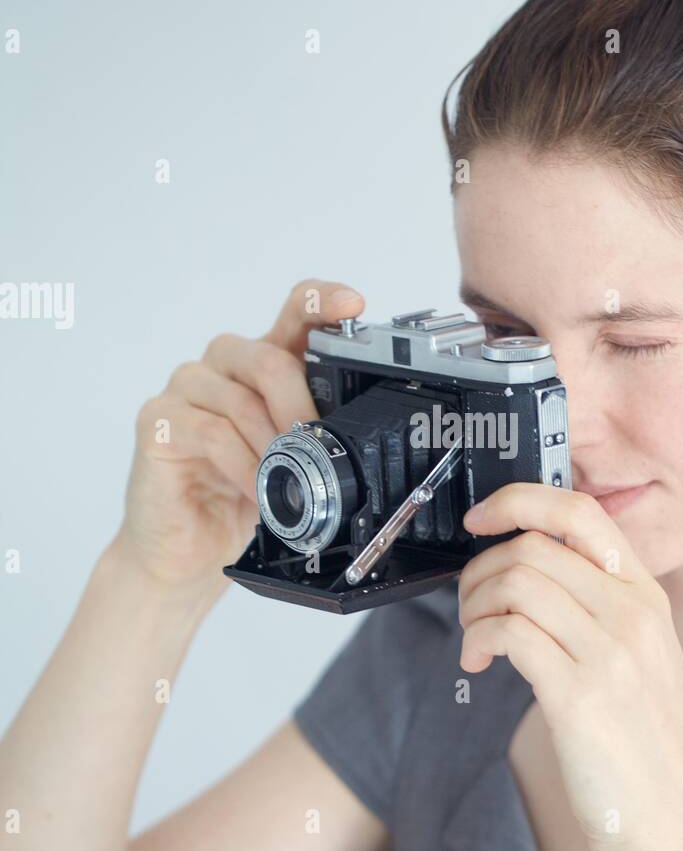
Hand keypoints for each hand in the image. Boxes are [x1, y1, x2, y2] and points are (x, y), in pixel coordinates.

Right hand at [111, 278, 364, 599]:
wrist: (190, 549)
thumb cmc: (241, 498)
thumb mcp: (293, 459)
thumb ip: (315, 429)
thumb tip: (358, 425)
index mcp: (262, 364)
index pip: (295, 312)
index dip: (323, 300)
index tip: (353, 305)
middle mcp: (223, 365)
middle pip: (270, 360)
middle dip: (302, 411)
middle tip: (315, 450)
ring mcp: (185, 389)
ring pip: (241, 401)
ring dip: (272, 449)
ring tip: (286, 480)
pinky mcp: (156, 421)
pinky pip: (210, 433)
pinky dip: (243, 465)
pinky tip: (256, 488)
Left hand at [457, 483, 682, 850]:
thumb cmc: (653, 757)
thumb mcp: (642, 664)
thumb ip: (600, 615)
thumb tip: (529, 581)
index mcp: (648, 599)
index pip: (580, 512)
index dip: (518, 501)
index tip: (482, 518)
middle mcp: (633, 615)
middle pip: (534, 545)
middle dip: (480, 567)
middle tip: (470, 605)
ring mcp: (610, 653)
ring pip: (516, 582)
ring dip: (474, 604)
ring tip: (475, 640)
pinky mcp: (580, 696)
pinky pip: (509, 632)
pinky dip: (478, 638)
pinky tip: (479, 665)